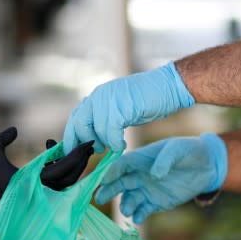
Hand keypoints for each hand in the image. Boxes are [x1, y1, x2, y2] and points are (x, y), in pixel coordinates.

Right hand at [0, 128, 94, 239]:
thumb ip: (1, 139)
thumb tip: (15, 129)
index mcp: (33, 181)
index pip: (61, 169)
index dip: (74, 156)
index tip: (84, 143)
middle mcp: (44, 191)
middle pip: (71, 176)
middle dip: (81, 160)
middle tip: (89, 145)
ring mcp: (46, 196)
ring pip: (69, 181)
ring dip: (76, 165)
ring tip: (80, 149)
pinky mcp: (46, 197)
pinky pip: (63, 183)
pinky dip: (65, 169)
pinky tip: (58, 154)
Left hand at [63, 62, 194, 153]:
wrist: (168, 87)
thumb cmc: (147, 101)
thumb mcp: (120, 110)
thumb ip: (105, 120)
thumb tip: (93, 140)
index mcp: (97, 96)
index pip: (75, 118)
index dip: (72, 137)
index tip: (75, 152)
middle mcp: (99, 96)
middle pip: (79, 124)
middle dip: (85, 142)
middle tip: (97, 151)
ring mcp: (109, 99)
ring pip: (95, 130)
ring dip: (105, 143)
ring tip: (115, 147)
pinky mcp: (121, 106)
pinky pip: (111, 131)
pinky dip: (115, 143)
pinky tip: (122, 145)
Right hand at [95, 133, 227, 223]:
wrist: (207, 166)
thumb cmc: (190, 151)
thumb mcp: (178, 149)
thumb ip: (165, 159)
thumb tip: (154, 174)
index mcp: (141, 159)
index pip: (121, 165)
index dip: (111, 172)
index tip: (104, 179)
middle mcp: (139, 175)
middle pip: (119, 183)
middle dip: (109, 190)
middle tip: (100, 198)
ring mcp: (146, 190)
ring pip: (129, 199)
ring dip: (125, 204)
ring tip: (127, 209)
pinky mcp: (156, 202)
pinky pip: (143, 210)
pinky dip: (139, 215)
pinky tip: (138, 218)